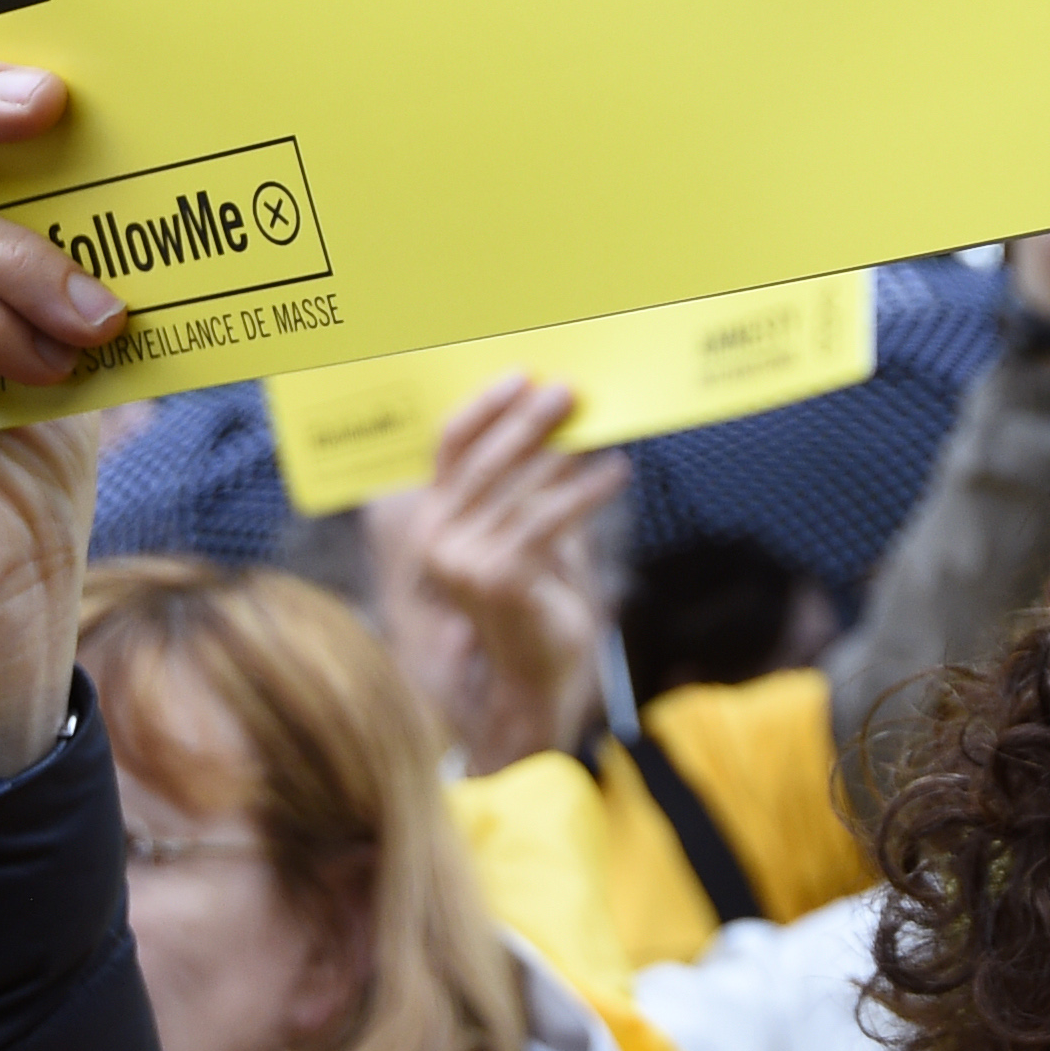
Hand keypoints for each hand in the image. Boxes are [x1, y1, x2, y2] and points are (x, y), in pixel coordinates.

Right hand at [369, 373, 626, 769]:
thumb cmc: (536, 597)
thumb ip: (525, 484)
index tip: (520, 376)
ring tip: (597, 426)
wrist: (536, 674)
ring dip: (564, 452)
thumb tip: (561, 418)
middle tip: (567, 392)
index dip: (483, 408)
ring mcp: (463, 562)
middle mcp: (437, 540)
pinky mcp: (499, 579)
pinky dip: (588, 490)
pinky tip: (617, 472)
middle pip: (484, 460)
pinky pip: (551, 518)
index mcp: (432, 521)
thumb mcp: (523, 532)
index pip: (448, 447)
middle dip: (528, 421)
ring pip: (520, 487)